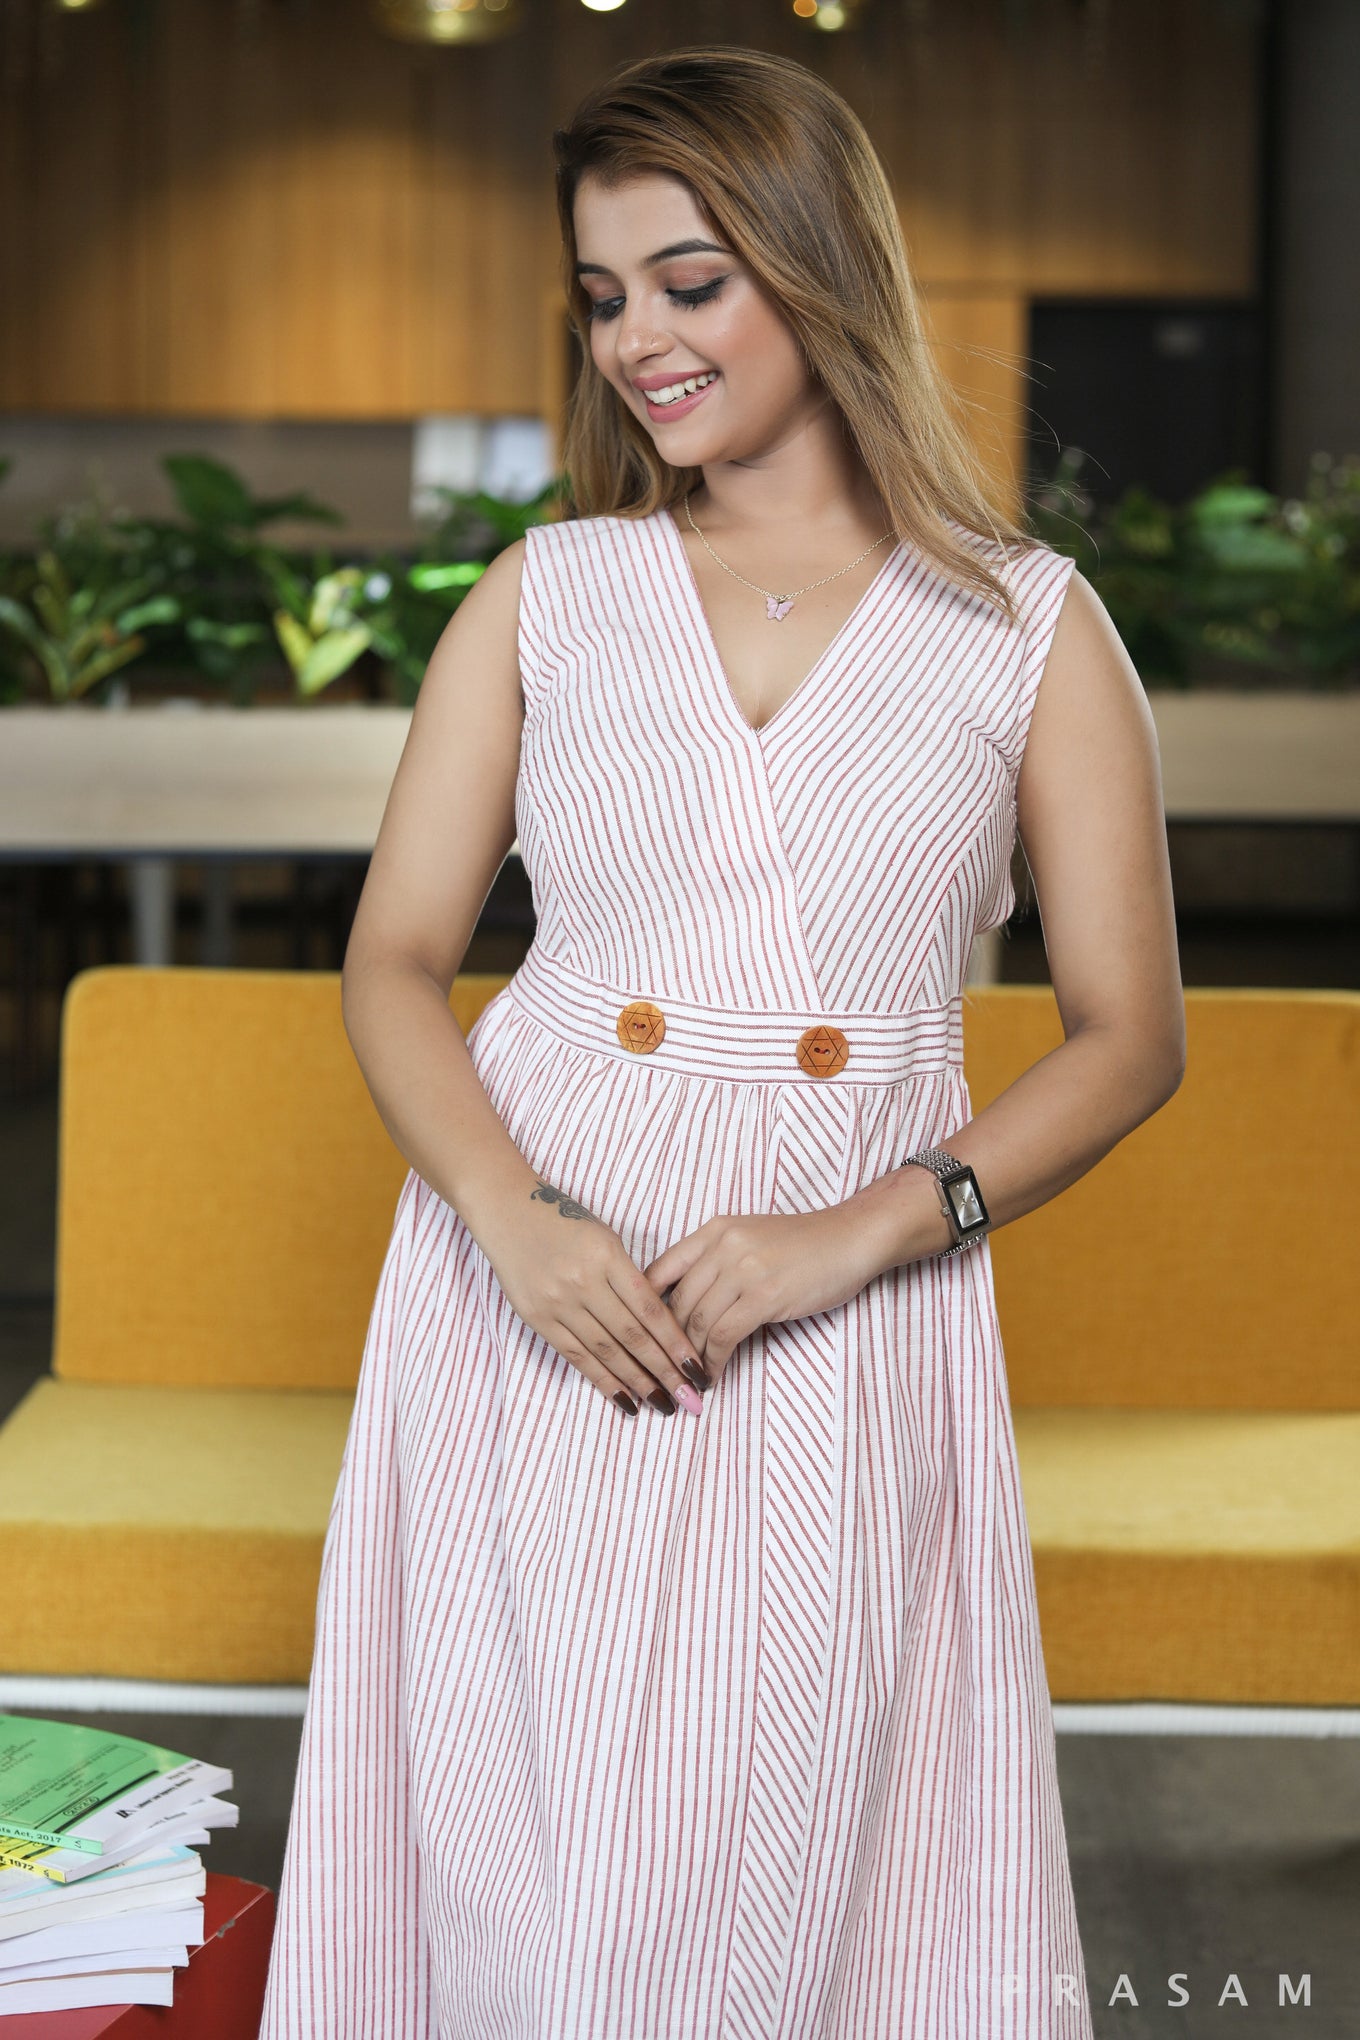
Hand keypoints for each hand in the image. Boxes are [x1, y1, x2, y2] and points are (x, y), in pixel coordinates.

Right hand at [480, 1174, 709, 1419]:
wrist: (507, 1211)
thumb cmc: (566, 1222)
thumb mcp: (606, 1237)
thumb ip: (629, 1278)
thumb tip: (658, 1325)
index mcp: (608, 1256)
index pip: (650, 1309)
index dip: (676, 1343)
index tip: (697, 1369)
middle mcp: (583, 1281)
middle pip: (632, 1336)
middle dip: (665, 1371)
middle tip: (690, 1398)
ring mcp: (557, 1302)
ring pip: (605, 1351)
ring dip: (638, 1382)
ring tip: (663, 1404)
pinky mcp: (537, 1318)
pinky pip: (576, 1356)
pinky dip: (602, 1380)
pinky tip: (625, 1399)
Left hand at [641, 1206, 881, 1383]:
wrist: (850, 1239)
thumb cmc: (802, 1245)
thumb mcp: (749, 1239)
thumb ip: (715, 1262)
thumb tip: (682, 1305)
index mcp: (714, 1230)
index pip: (659, 1271)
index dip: (645, 1311)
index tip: (643, 1340)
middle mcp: (722, 1245)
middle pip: (675, 1302)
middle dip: (665, 1343)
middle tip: (661, 1371)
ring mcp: (743, 1268)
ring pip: (696, 1322)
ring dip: (687, 1358)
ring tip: (686, 1380)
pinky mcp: (765, 1295)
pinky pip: (724, 1335)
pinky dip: (713, 1361)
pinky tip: (712, 1375)